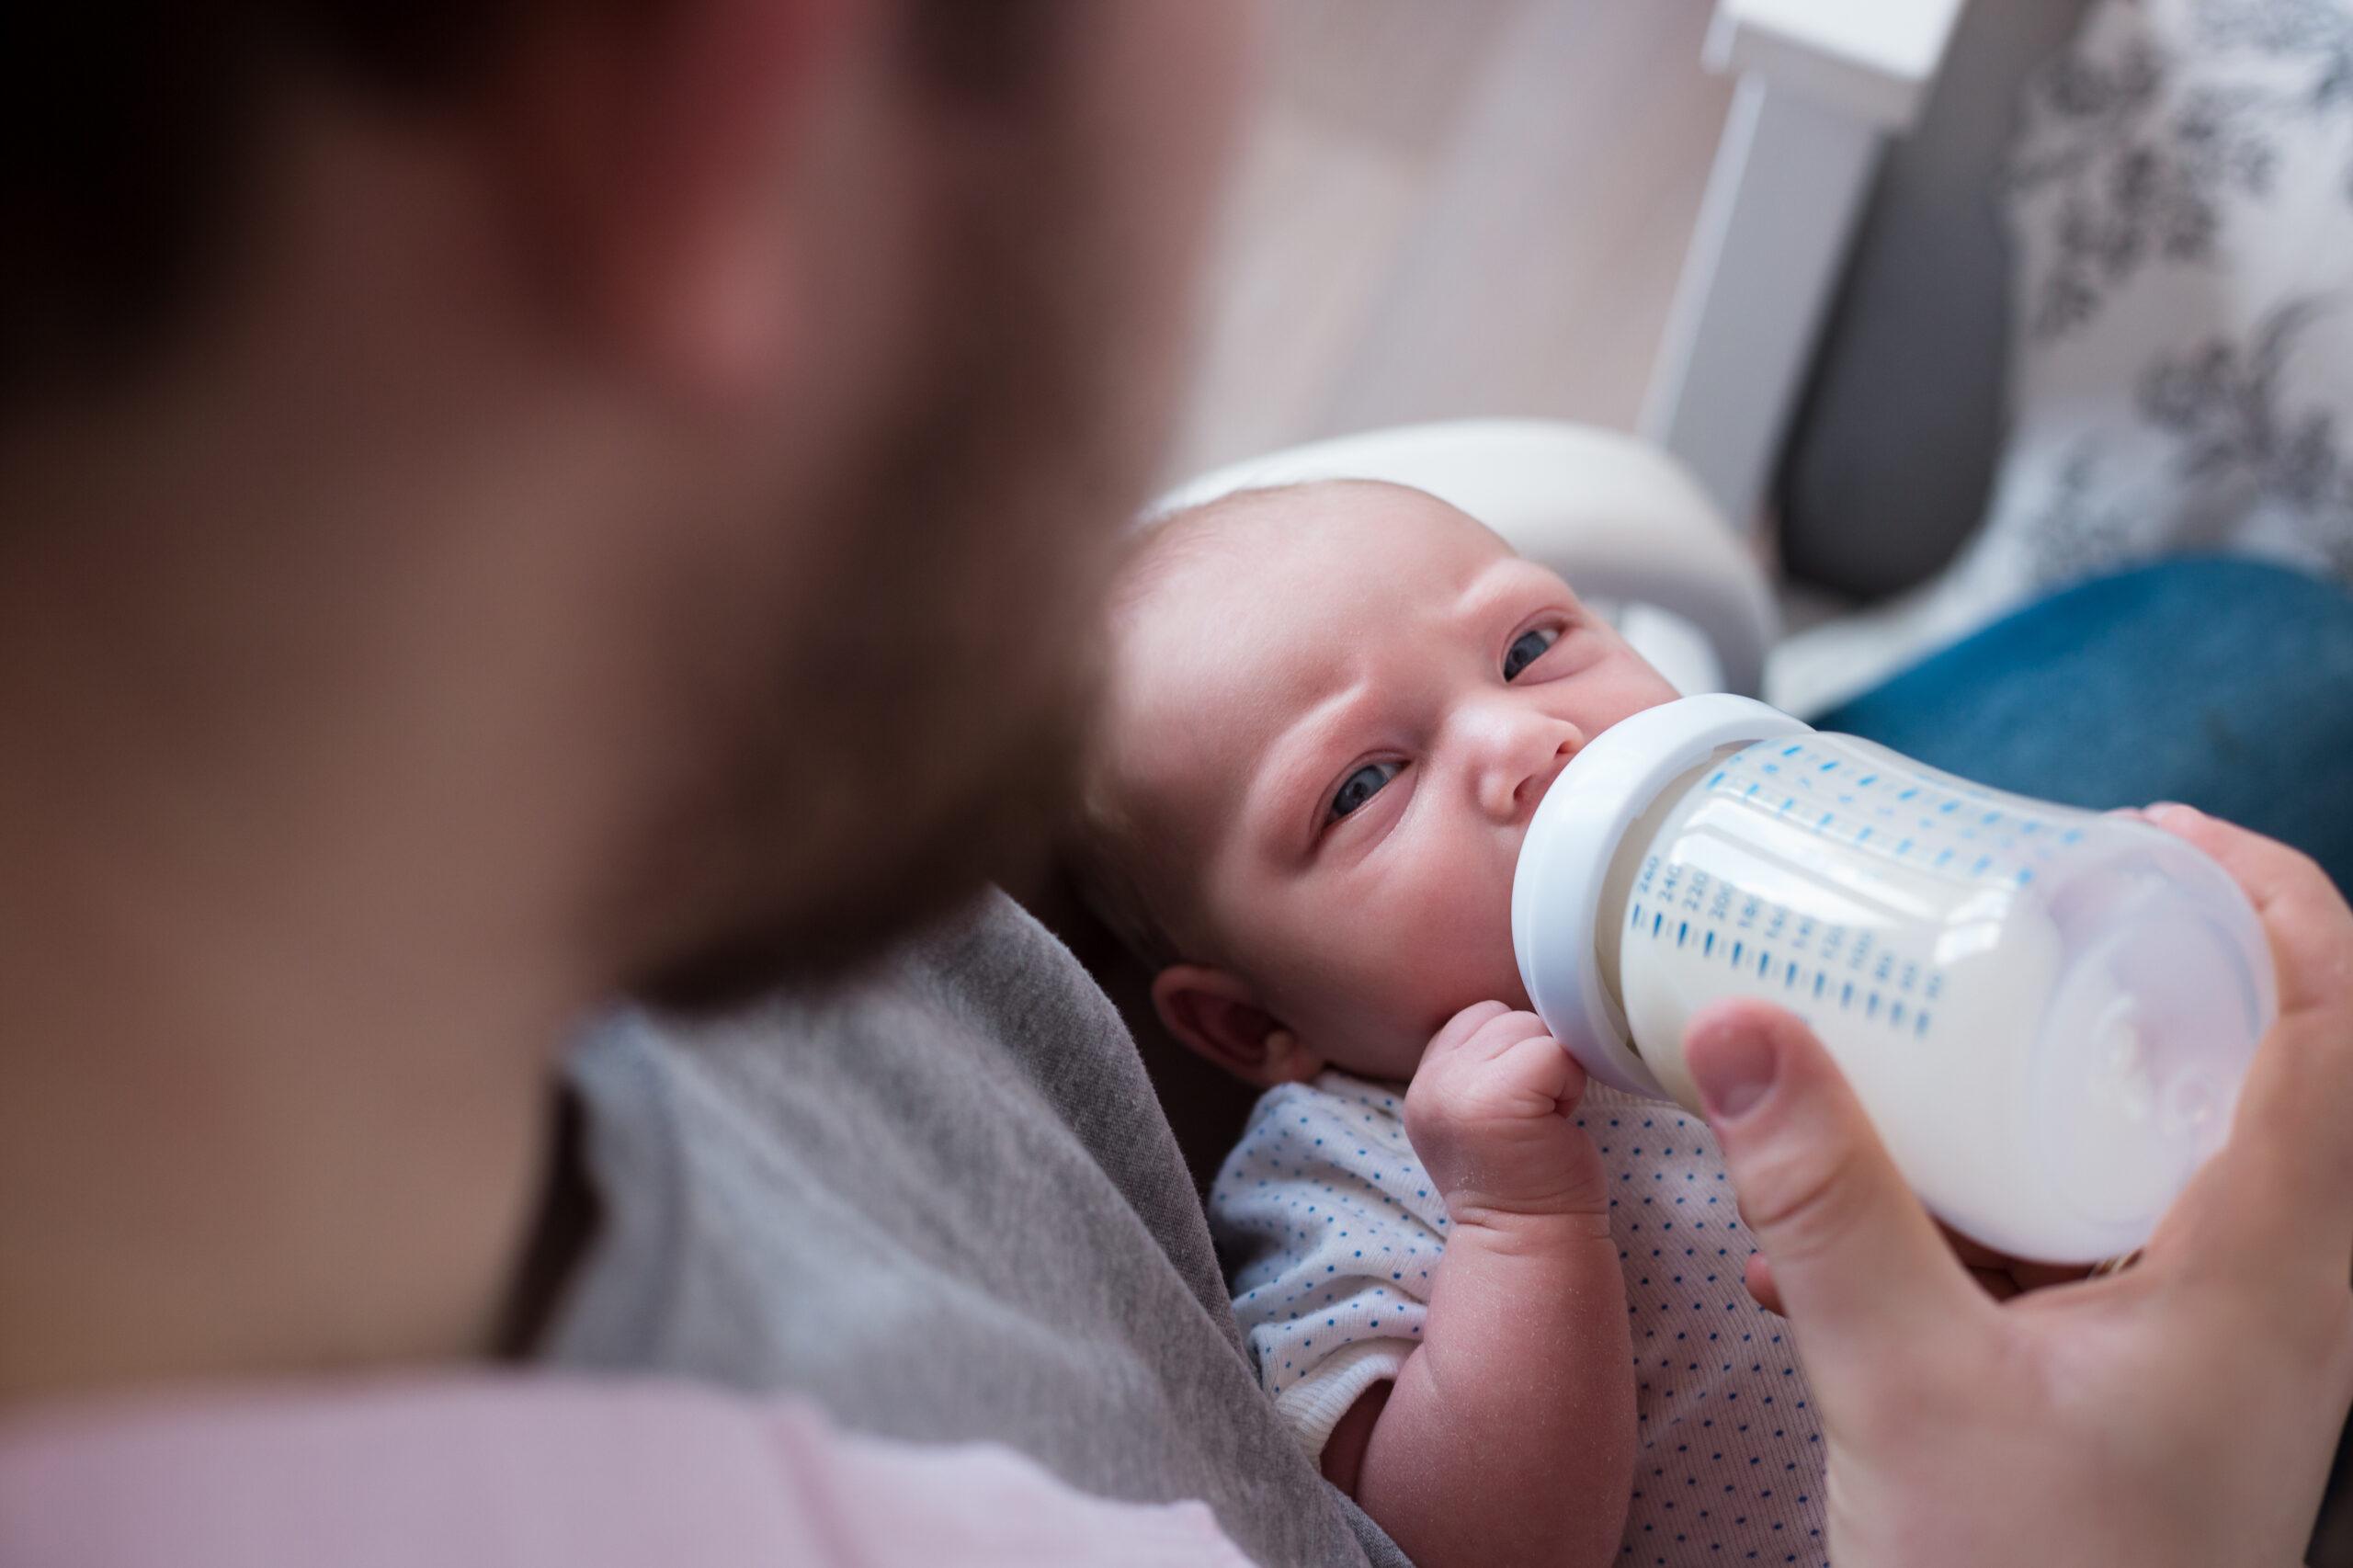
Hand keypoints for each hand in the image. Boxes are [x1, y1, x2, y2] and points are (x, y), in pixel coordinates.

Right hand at [1403, 1002, 1607, 1226]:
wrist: (1529, 1242)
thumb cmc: (1524, 1179)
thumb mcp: (1476, 1116)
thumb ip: (1478, 1066)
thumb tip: (1526, 1020)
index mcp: (1424, 1085)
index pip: (1473, 1019)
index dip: (1509, 1053)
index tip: (1516, 1106)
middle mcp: (1431, 1083)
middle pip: (1502, 1017)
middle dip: (1531, 1058)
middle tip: (1531, 1116)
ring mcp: (1459, 1089)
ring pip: (1529, 1029)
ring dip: (1551, 1070)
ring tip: (1541, 1119)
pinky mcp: (1499, 1096)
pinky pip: (1553, 1053)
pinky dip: (1568, 1084)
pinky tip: (1555, 1123)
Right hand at [1681, 805, 2352, 1567]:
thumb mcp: (1902, 1387)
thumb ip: (1821, 1206)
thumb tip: (1746, 1030)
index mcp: (2264, 1272)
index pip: (2332, 1029)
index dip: (2264, 899)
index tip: (2143, 836)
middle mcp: (2274, 1296)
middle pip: (2273, 1068)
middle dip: (2160, 967)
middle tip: (2042, 909)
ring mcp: (2223, 1346)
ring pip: (2181, 1154)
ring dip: (2077, 1080)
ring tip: (1952, 1040)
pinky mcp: (2158, 1384)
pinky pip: (2104, 1240)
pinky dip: (2008, 1195)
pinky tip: (1864, 1233)